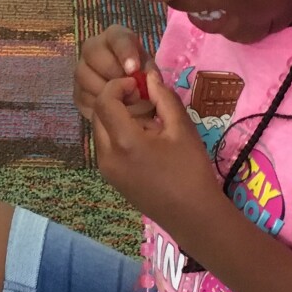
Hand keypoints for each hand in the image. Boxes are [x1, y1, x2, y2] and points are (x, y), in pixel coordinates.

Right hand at [75, 26, 153, 123]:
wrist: (133, 100)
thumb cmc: (143, 80)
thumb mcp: (151, 74)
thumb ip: (150, 74)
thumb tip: (145, 78)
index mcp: (116, 37)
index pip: (117, 38)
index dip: (125, 52)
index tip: (133, 69)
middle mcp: (93, 48)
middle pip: (92, 51)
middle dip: (111, 71)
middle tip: (128, 88)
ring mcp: (81, 69)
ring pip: (83, 74)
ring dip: (103, 89)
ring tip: (122, 101)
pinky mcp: (77, 90)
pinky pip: (80, 94)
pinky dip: (96, 104)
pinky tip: (110, 109)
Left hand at [89, 71, 220, 227]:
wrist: (193, 216)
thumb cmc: (191, 171)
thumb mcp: (182, 129)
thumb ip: (163, 98)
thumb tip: (150, 75)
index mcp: (124, 142)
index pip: (105, 100)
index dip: (118, 86)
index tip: (139, 85)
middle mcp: (107, 156)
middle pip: (98, 115)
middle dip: (116, 100)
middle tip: (142, 98)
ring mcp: (106, 170)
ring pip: (100, 131)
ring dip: (116, 117)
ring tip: (145, 120)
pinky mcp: (111, 178)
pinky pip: (106, 147)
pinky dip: (117, 134)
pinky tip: (143, 139)